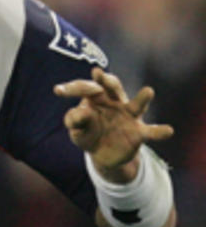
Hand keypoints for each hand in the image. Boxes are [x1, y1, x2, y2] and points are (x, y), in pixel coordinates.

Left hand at [56, 68, 173, 182]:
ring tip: (148, 91)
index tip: (58, 91)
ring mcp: (129, 116)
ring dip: (142, 98)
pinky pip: (151, 131)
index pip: (85, 88)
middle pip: (112, 87)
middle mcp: (115, 102)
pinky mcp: (138, 133)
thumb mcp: (77, 129)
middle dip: (106, 80)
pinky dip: (159, 131)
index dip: (72, 88)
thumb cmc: (87, 134)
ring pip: (137, 105)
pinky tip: (168, 131)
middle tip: (97, 73)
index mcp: (96, 98)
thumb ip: (75, 120)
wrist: (102, 154)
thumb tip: (81, 112)